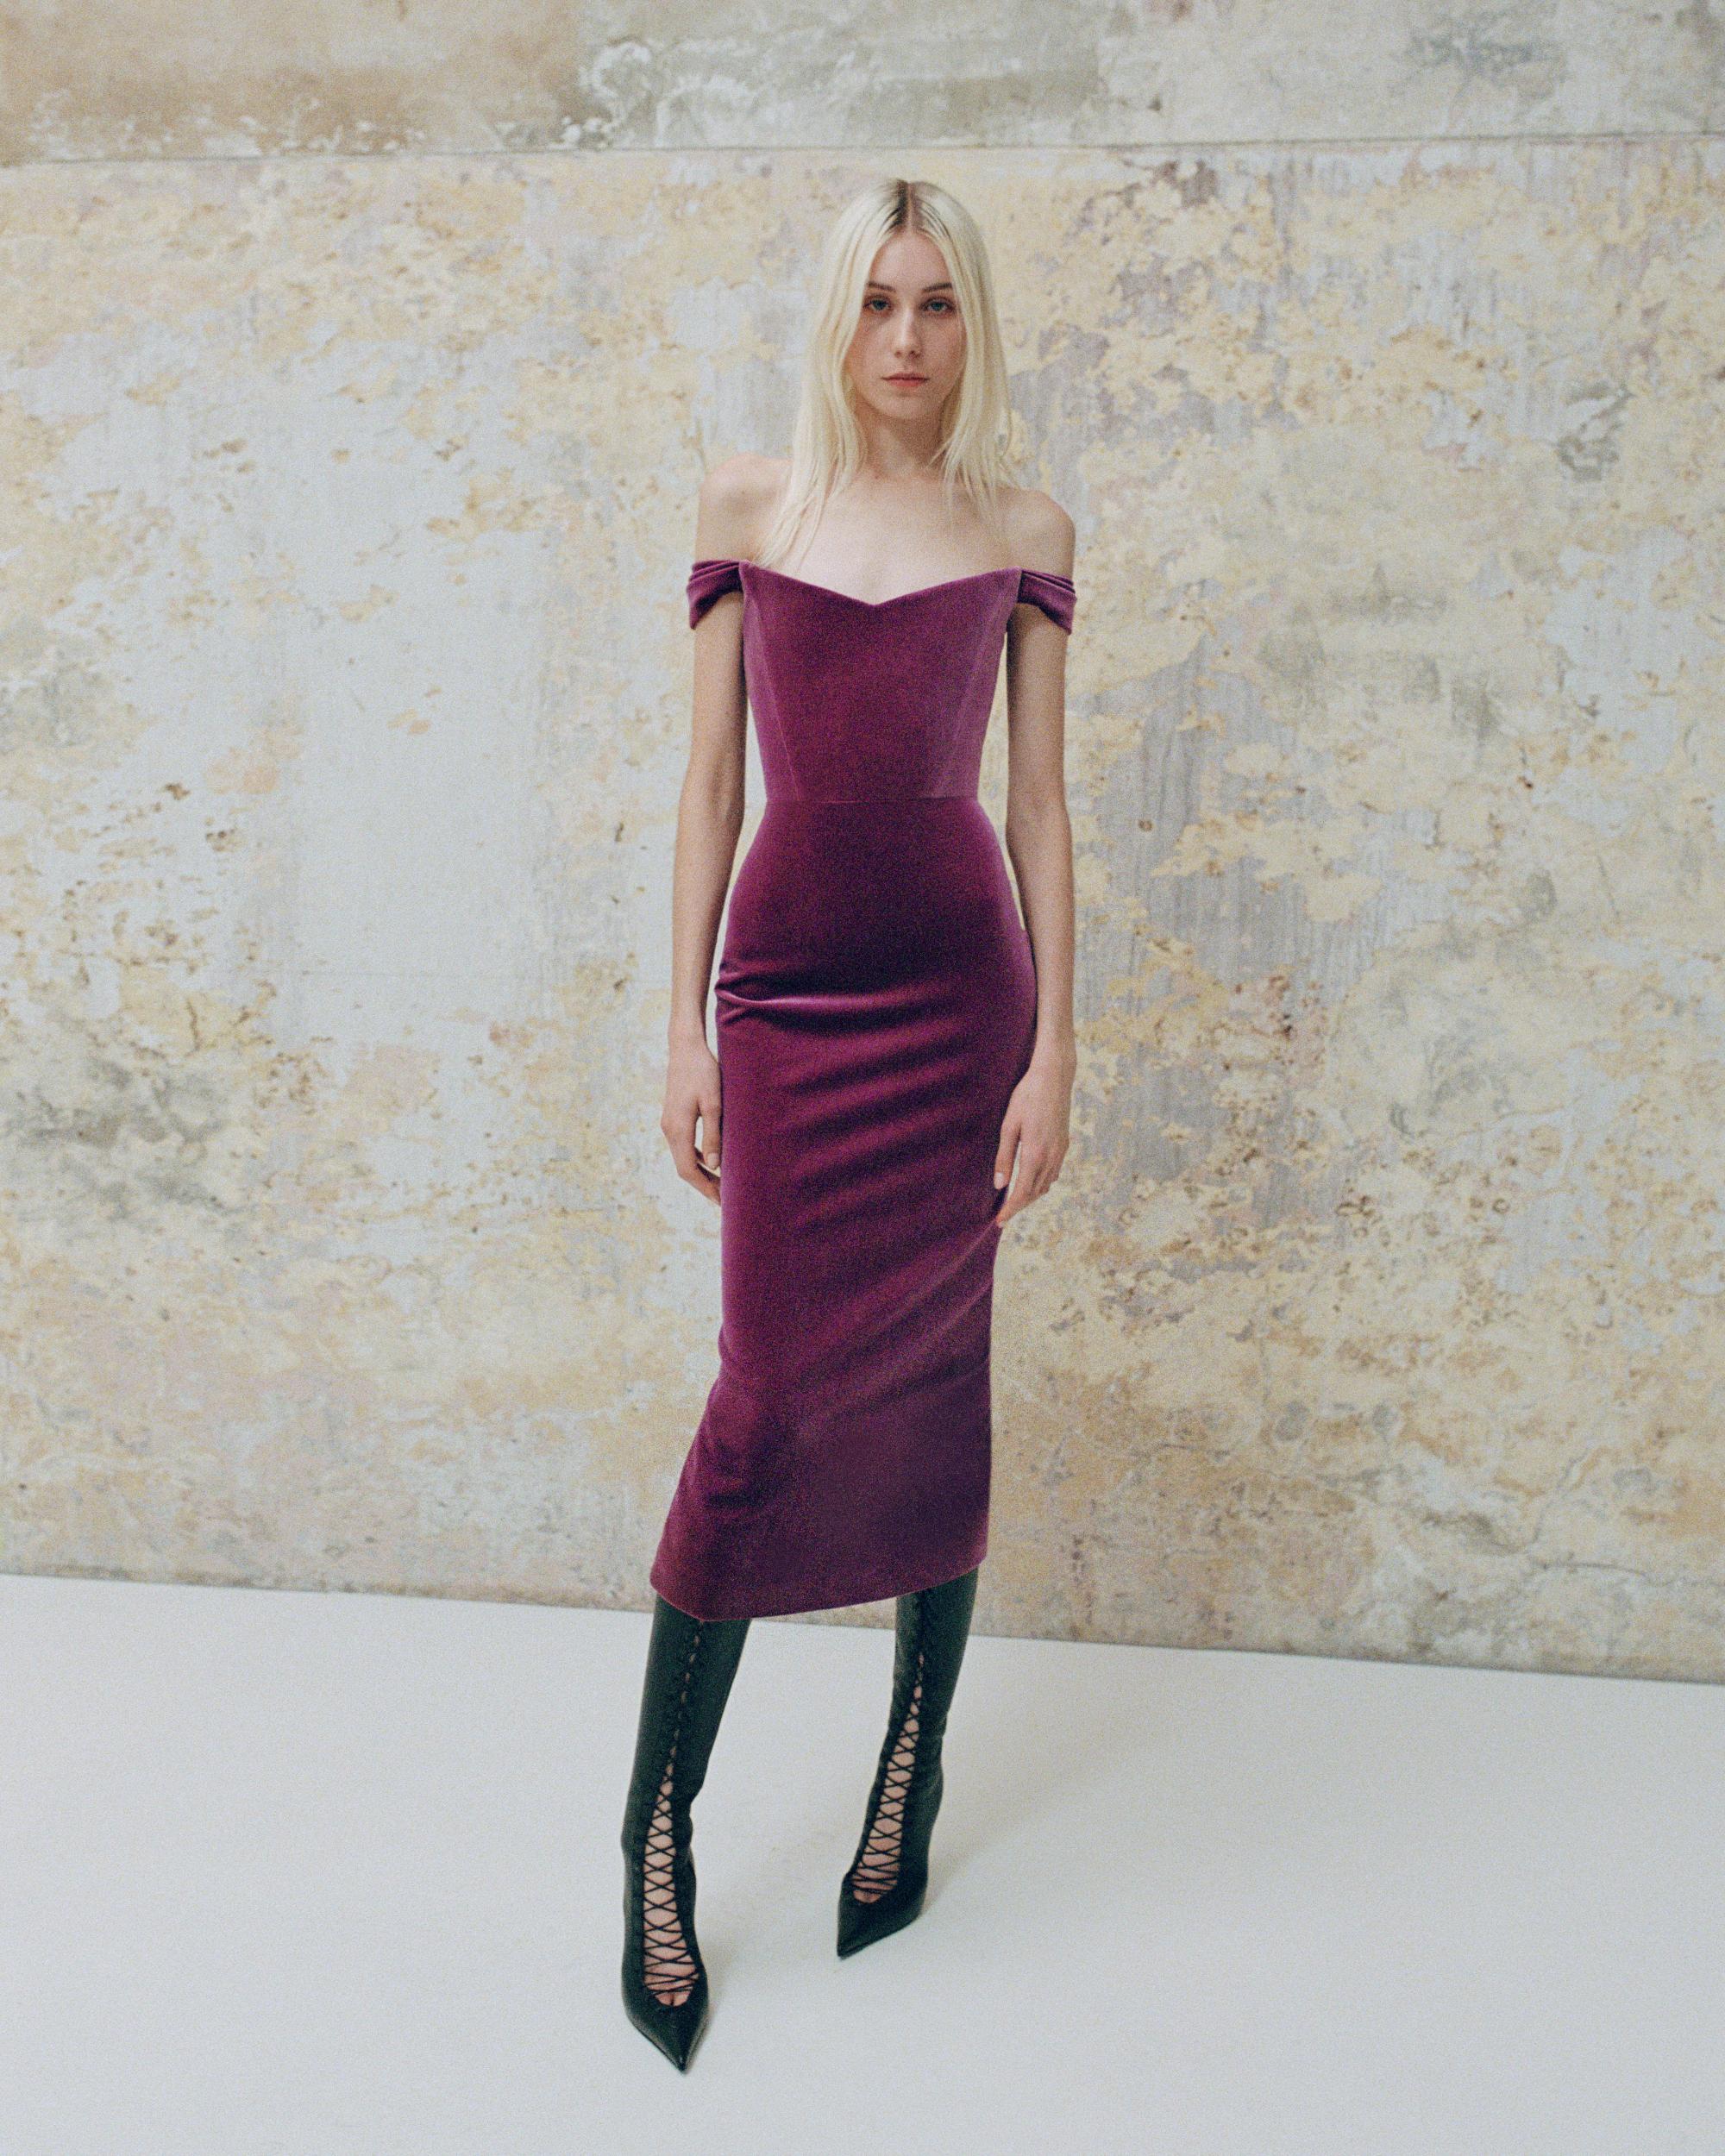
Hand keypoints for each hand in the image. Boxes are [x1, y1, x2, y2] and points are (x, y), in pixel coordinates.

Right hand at [662, 1034, 721, 1204]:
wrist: (685, 1048)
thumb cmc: (703, 1072)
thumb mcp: (713, 1104)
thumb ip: (713, 1136)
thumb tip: (714, 1166)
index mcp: (678, 1129)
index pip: (688, 1170)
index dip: (705, 1188)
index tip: (721, 1201)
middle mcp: (669, 1130)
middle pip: (684, 1168)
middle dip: (703, 1185)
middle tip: (724, 1199)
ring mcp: (669, 1124)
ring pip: (683, 1158)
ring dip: (700, 1173)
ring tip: (721, 1184)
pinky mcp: (673, 1117)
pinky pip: (683, 1146)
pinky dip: (696, 1159)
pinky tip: (711, 1161)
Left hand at [992, 1047, 1073, 1227]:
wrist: (1055, 1077)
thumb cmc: (1027, 1097)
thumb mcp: (1009, 1126)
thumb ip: (1004, 1157)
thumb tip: (999, 1184)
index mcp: (1035, 1153)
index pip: (1022, 1192)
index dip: (1010, 1209)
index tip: (999, 1221)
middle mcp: (1051, 1157)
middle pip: (1035, 1193)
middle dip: (1019, 1206)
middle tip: (1003, 1214)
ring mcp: (1060, 1151)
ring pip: (1046, 1185)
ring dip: (1030, 1196)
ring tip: (1014, 1200)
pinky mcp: (1064, 1144)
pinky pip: (1053, 1173)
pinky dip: (1041, 1183)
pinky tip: (1031, 1180)